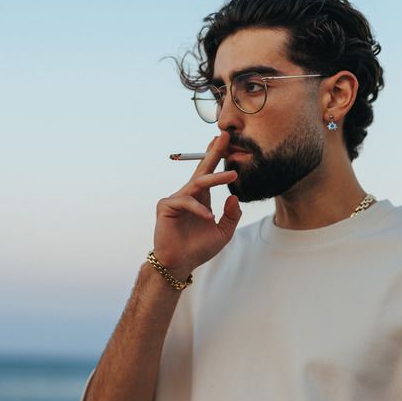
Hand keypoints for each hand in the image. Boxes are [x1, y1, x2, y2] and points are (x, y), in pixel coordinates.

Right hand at [152, 132, 241, 277]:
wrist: (180, 263)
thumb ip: (232, 215)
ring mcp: (176, 199)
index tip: (225, 141)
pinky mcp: (166, 206)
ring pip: (197, 184)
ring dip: (215, 178)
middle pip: (202, 170)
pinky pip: (186, 202)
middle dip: (213, 153)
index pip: (209, 174)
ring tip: (232, 175)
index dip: (216, 157)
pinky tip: (209, 218)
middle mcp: (188, 195)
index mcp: (200, 199)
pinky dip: (199, 209)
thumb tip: (235, 196)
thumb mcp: (223, 232)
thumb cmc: (198, 249)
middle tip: (225, 137)